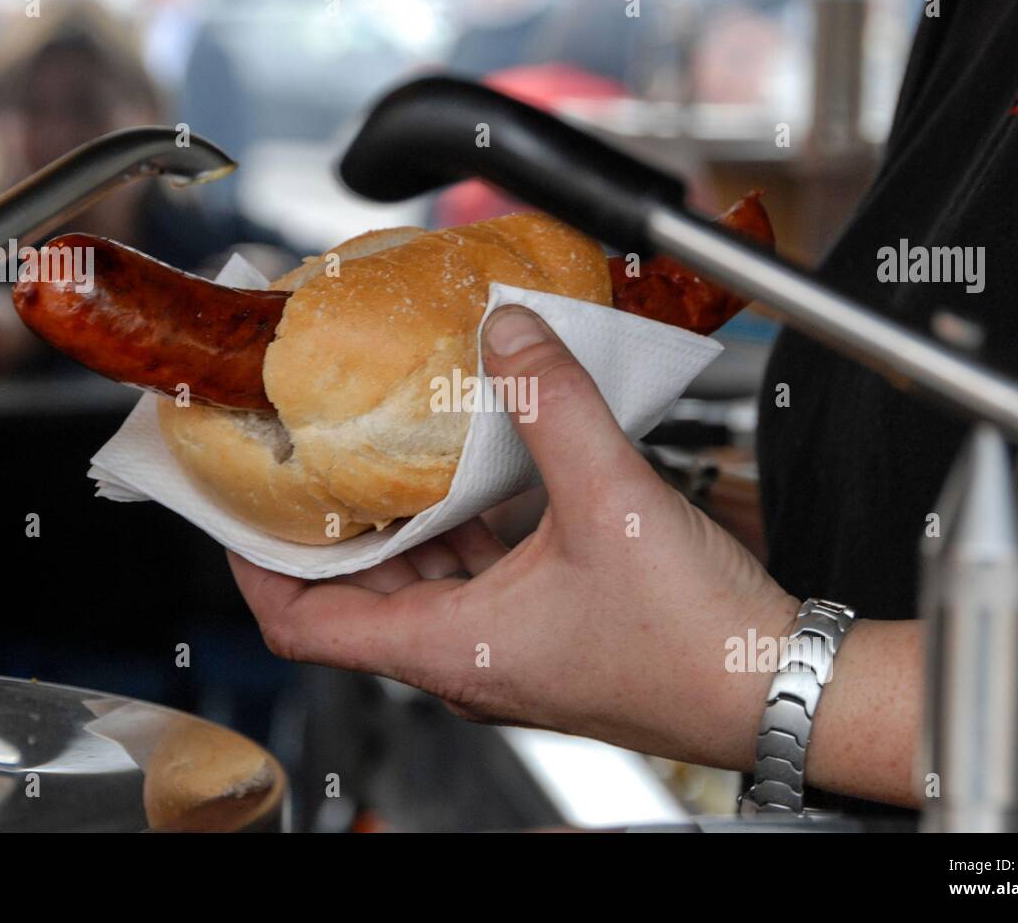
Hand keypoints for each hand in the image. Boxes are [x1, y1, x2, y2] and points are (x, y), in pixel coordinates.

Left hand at [230, 305, 798, 769]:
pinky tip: (486, 472)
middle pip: (354, 596)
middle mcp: (467, 658)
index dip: (253, 563)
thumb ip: (552, 402)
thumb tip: (506, 332)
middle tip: (313, 456)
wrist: (779, 685)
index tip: (238, 506)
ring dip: (401, 520)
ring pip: (420, 583)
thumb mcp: (610, 499)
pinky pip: (478, 577)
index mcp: (452, 647)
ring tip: (391, 448)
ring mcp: (508, 650)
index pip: (302, 625)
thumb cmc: (696, 641)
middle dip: (328, 526)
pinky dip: (464, 528)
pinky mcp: (549, 631)